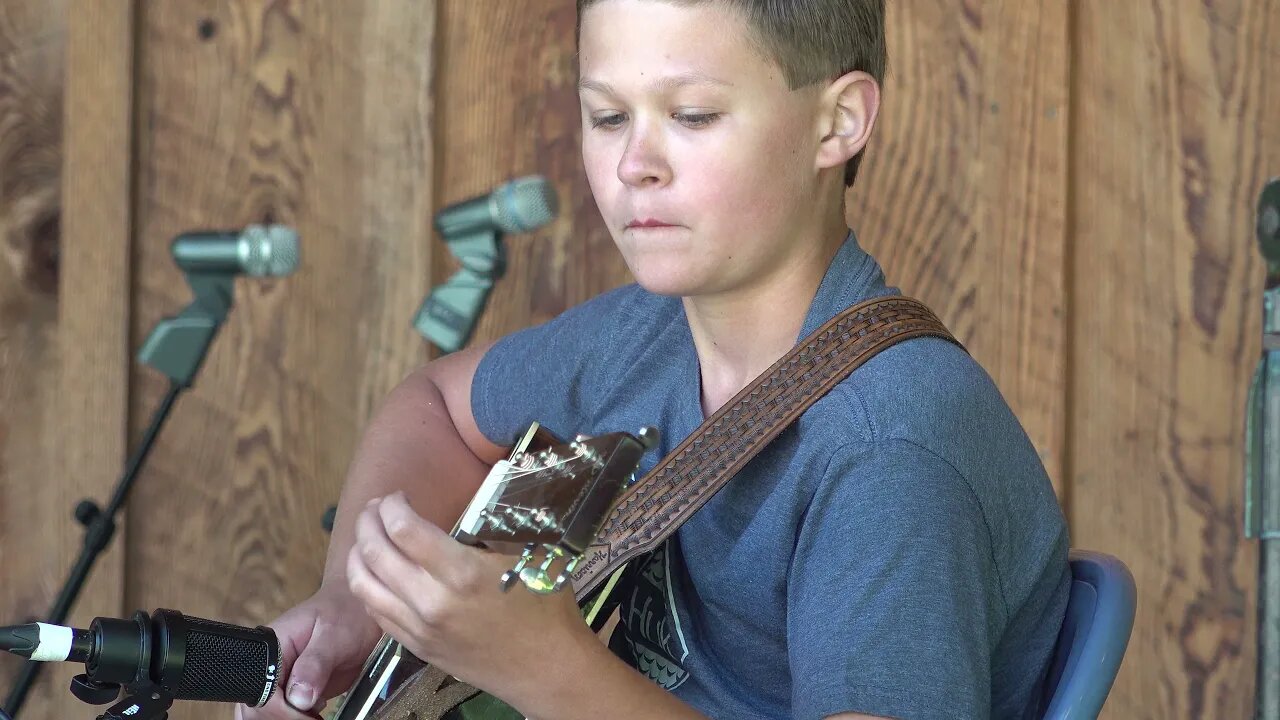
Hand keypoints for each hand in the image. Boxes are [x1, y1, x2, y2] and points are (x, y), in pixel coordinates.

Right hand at [235, 582, 382, 718]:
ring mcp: (279, 681)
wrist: (358, 610)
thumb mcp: (334, 633)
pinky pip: (284, 714)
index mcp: (270, 647)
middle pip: (256, 708)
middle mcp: (268, 666)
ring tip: (315, 716)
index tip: (306, 716)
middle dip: (283, 719)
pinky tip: (315, 716)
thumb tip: (298, 698)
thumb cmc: (345, 613)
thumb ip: (315, 663)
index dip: (280, 710)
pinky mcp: (293, 692)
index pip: (260, 690)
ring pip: (266, 715)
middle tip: (313, 718)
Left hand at [347, 492, 593, 706]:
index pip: (403, 529)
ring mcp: (420, 628)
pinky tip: (375, 572)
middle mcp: (432, 601)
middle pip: (375, 553)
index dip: (393, 505)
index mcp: (462, 573)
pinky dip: (367, 586)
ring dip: (357, 553)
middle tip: (377, 508)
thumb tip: (483, 490)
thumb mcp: (531, 553)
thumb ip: (498, 524)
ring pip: (364, 585)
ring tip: (368, 536)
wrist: (547, 668)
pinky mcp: (417, 647)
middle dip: (369, 521)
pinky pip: (376, 613)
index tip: (400, 495)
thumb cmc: (546, 606)